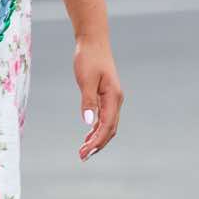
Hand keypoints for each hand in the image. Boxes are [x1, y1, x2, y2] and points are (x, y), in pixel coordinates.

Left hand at [74, 36, 122, 160]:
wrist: (93, 42)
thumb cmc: (88, 58)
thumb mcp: (86, 79)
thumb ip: (88, 101)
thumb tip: (88, 122)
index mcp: (113, 97)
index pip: (107, 126)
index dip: (96, 141)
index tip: (84, 152)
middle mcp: (116, 100)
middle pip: (110, 129)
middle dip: (97, 144)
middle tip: (82, 156)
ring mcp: (112, 99)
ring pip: (108, 125)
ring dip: (97, 139)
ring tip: (84, 151)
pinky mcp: (106, 96)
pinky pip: (104, 118)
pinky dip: (97, 129)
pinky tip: (88, 136)